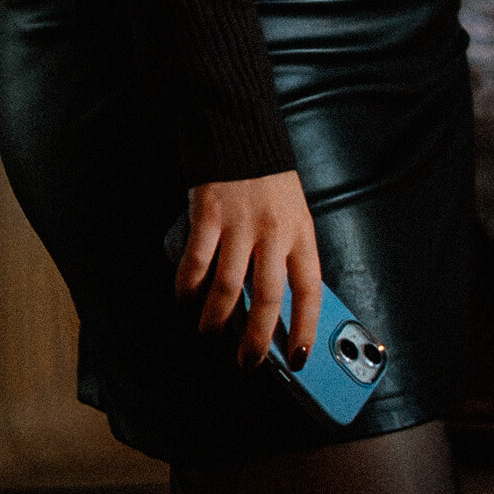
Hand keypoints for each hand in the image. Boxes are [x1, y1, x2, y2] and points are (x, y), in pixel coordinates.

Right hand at [175, 170, 323, 371]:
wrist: (241, 130)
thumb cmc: (268, 180)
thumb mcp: (294, 214)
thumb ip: (288, 253)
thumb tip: (280, 307)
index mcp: (302, 233)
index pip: (309, 291)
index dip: (304, 328)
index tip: (298, 358)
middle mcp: (274, 231)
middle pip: (267, 299)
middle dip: (255, 340)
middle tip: (246, 363)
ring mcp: (240, 224)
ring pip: (227, 288)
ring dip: (215, 320)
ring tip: (209, 334)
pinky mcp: (209, 215)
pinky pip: (196, 264)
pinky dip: (188, 289)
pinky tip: (184, 301)